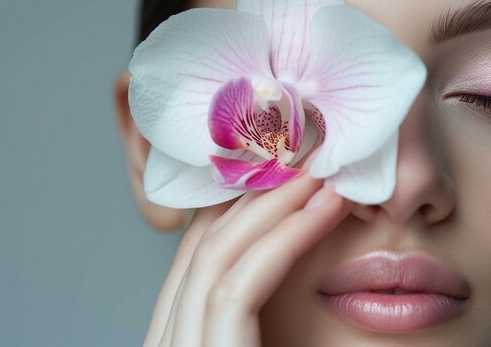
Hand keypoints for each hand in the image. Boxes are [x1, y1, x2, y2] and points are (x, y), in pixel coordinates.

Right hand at [143, 172, 351, 346]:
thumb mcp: (256, 341)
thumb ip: (254, 313)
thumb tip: (282, 258)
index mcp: (177, 338)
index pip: (195, 258)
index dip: (235, 207)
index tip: (277, 175)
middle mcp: (166, 340)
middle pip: (201, 247)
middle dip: (253, 196)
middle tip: (301, 162)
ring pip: (215, 256)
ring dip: (273, 206)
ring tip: (319, 176)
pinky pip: (237, 287)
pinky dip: (285, 240)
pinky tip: (324, 209)